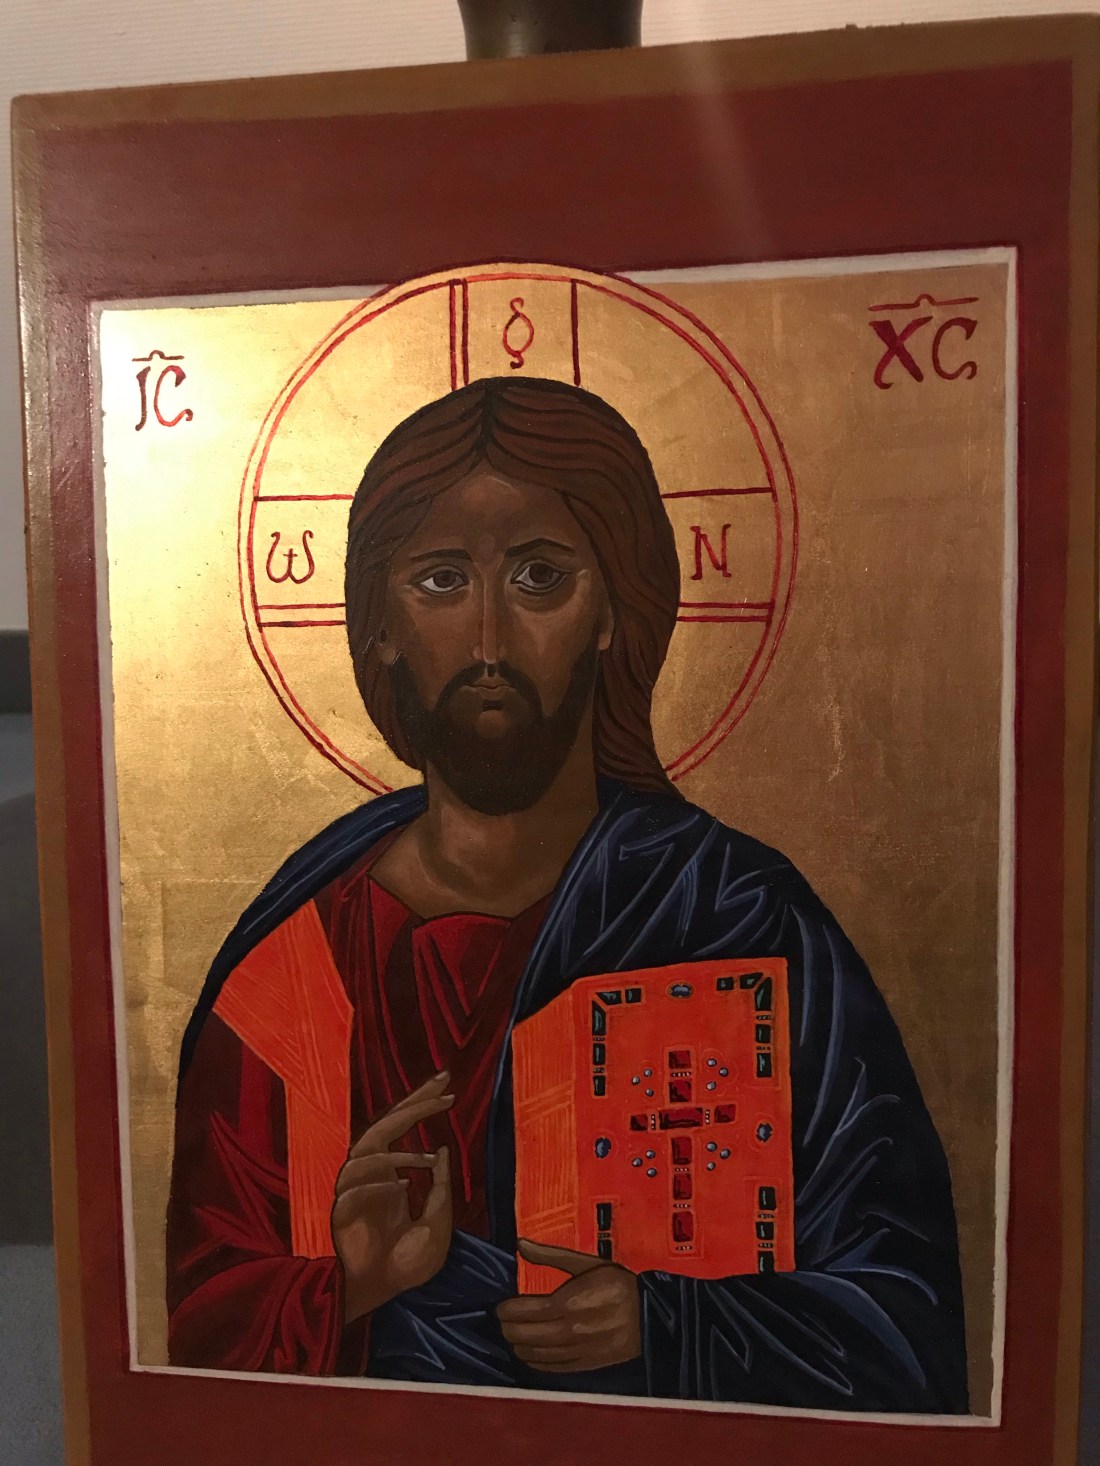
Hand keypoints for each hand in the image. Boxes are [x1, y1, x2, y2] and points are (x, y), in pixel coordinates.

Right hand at [331, 1071, 453, 1322]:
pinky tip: (402, 1189)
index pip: (400, 1126)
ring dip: (394, 1153)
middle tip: (441, 1086)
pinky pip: (352, 1191)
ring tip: (426, 1161)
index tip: (446, 1085)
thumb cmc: (409, 1262)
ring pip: (362, 1153)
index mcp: (389, 1173)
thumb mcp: (438, 1222)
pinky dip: (377, 1186)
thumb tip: (441, 1149)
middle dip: (412, 1104)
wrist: (385, 1294)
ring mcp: (352, 1193)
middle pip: (381, 1126)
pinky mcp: (341, 1216)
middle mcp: (369, 1176)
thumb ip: (440, 1187)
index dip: (420, 1102)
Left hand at [495, 1239, 641, 1372]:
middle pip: (528, 1335)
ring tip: (512, 1338)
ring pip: (538, 1354)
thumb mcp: (588, 1263)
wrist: (649, 1315)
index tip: (501, 1308)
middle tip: (503, 1322)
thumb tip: (521, 1244)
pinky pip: (554, 1367)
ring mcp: (578, 1350)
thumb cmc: (618, 1284)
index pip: (527, 1311)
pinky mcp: (586, 1364)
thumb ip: (552, 1256)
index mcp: (570, 1301)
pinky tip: (529, 1355)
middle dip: (509, 1329)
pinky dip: (537, 1363)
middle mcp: (571, 1329)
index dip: (509, 1311)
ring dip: (520, 1347)